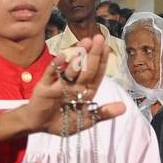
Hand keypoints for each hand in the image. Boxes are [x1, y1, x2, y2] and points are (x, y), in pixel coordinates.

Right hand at [0, 34, 124, 139]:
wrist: (39, 125)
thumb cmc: (63, 121)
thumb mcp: (86, 120)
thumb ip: (103, 113)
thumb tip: (124, 108)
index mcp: (85, 91)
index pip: (96, 74)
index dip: (102, 61)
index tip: (108, 47)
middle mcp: (74, 85)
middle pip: (86, 68)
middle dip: (93, 54)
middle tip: (99, 38)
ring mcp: (60, 84)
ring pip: (71, 69)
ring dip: (78, 56)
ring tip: (85, 42)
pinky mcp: (45, 86)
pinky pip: (51, 74)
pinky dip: (56, 66)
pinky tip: (63, 56)